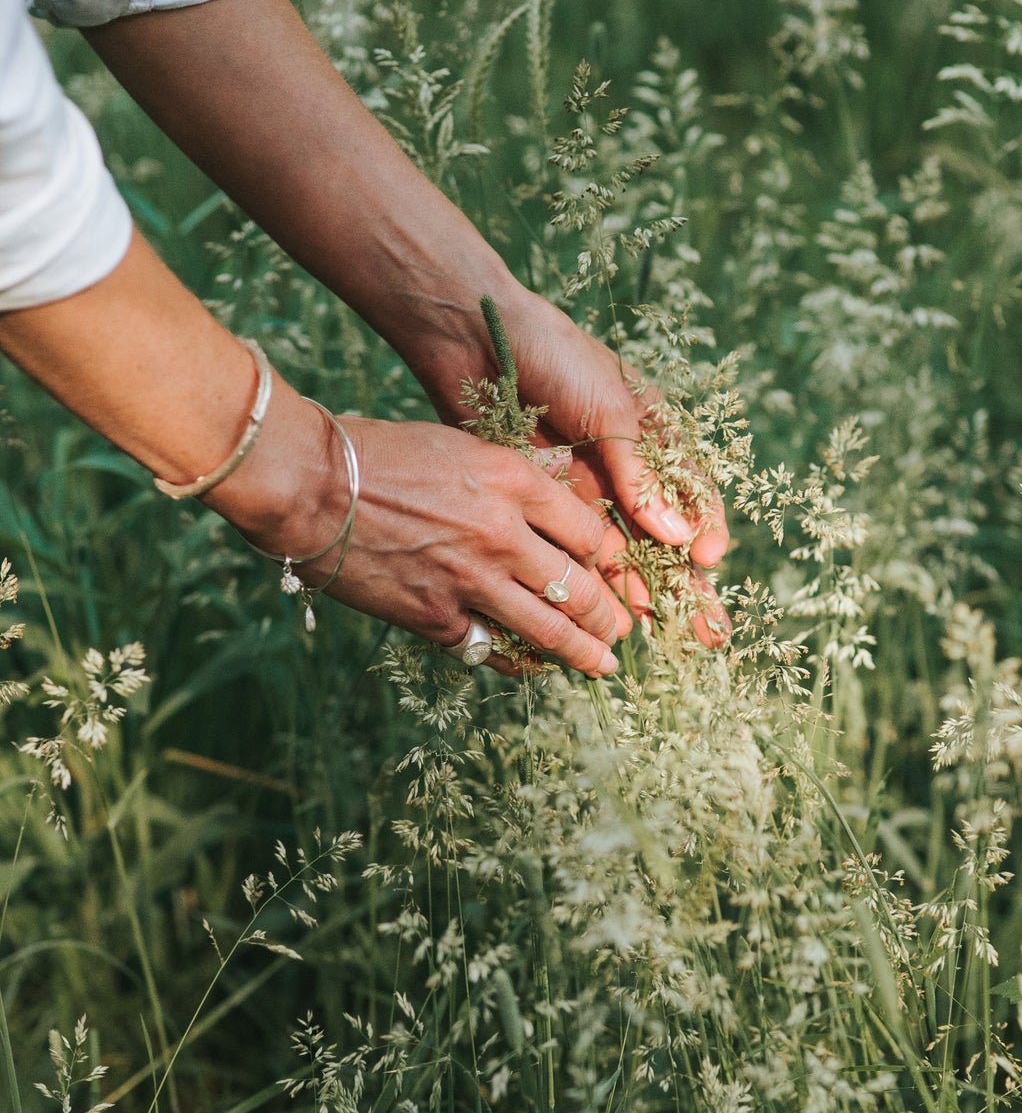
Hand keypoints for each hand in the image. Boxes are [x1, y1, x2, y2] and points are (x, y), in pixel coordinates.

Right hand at [217, 399, 631, 677]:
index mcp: (513, 481)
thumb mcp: (460, 445)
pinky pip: (492, 650)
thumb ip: (511, 478)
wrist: (310, 485)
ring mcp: (471, 580)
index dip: (610, 559)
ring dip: (581, 653)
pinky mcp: (435, 617)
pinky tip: (532, 667)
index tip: (617, 572)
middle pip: (581, 587)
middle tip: (621, 632)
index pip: (589, 530)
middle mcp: (503, 533)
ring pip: (548, 629)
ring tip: (601, 665)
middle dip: (608, 617)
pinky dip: (517, 662)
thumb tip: (556, 495)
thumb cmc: (379, 454)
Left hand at [455, 289, 731, 646]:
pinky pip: (575, 550)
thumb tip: (678, 538)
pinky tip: (606, 614)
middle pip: (664, 535)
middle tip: (708, 632)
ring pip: (622, 551)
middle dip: (686, 584)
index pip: (693, 491)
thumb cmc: (556, 358)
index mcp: (653, 435)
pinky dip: (591, 582)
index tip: (709, 560)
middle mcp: (626, 467)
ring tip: (658, 634)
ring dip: (641, 592)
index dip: (705, 528)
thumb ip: (640, 475)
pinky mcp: (547, 501)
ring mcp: (587, 486)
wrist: (479, 339)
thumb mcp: (610, 410)